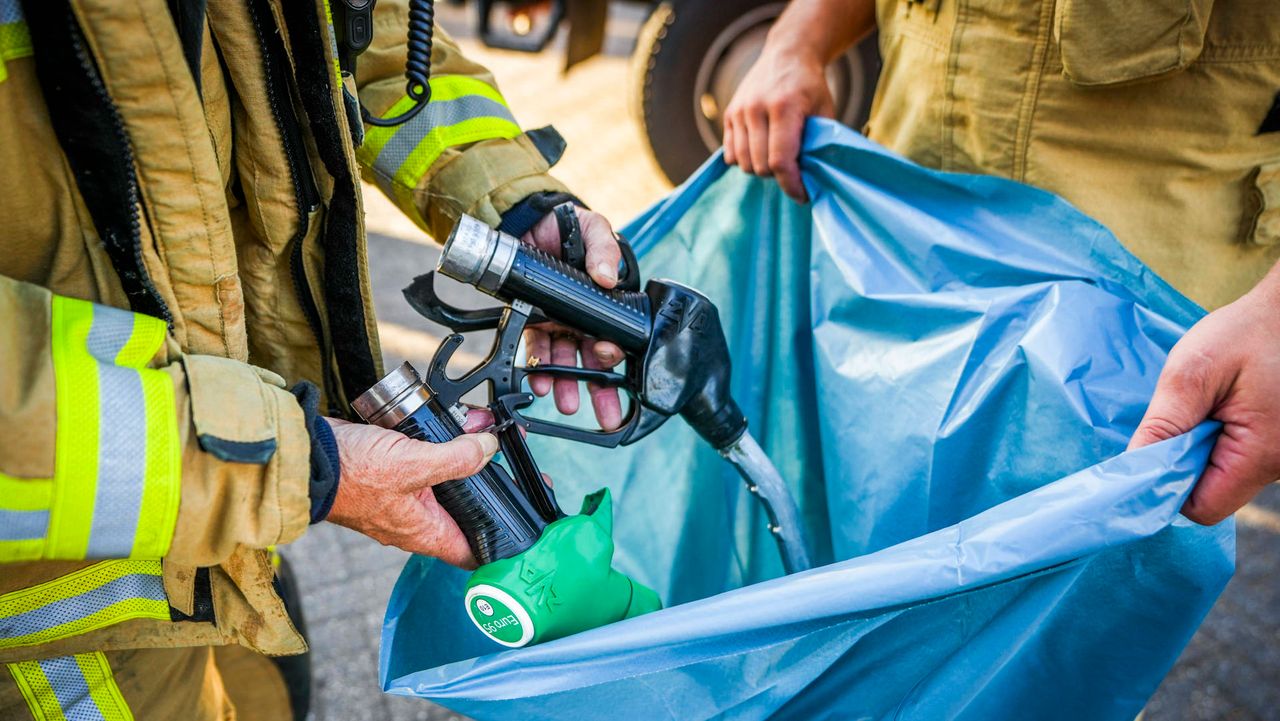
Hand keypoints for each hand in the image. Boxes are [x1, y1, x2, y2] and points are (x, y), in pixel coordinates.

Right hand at [324, 417, 499, 567]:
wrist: (310, 455)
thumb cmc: (352, 475)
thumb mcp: (413, 465)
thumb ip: (456, 459)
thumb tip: (488, 448)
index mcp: (425, 532)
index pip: (472, 552)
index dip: (500, 541)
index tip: (523, 520)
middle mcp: (416, 520)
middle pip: (464, 507)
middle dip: (486, 479)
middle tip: (502, 454)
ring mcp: (402, 497)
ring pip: (445, 481)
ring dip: (463, 455)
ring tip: (480, 429)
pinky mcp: (390, 474)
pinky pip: (423, 462)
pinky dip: (438, 444)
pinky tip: (451, 423)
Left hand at [521, 207, 624, 429]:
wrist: (525, 218)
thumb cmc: (566, 224)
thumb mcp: (593, 227)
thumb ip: (604, 249)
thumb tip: (607, 277)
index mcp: (603, 300)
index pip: (615, 333)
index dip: (613, 352)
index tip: (607, 357)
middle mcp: (583, 316)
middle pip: (594, 359)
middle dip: (601, 390)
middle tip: (607, 414)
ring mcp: (558, 320)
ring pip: (566, 361)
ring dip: (567, 384)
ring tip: (566, 403)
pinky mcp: (532, 319)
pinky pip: (536, 349)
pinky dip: (538, 368)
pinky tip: (540, 384)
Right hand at [722, 41, 833, 201]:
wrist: (787, 53)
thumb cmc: (810, 86)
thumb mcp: (824, 112)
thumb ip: (816, 144)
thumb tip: (810, 179)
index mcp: (783, 108)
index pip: (780, 161)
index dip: (791, 185)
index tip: (802, 195)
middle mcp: (756, 109)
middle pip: (759, 166)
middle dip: (778, 177)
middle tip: (794, 173)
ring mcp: (739, 111)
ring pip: (743, 163)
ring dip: (760, 169)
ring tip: (777, 160)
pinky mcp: (729, 114)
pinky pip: (730, 153)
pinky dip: (745, 159)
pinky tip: (760, 151)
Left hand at [1128, 272, 1279, 524]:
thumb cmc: (1249, 333)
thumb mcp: (1194, 371)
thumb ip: (1164, 424)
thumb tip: (1133, 468)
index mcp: (1262, 456)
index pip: (1201, 507)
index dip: (1167, 488)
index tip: (1150, 454)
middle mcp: (1278, 467)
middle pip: (1211, 493)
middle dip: (1182, 463)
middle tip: (1179, 417)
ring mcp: (1279, 457)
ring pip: (1222, 476)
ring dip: (1198, 449)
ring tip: (1204, 406)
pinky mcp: (1274, 444)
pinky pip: (1234, 458)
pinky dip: (1215, 439)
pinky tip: (1217, 407)